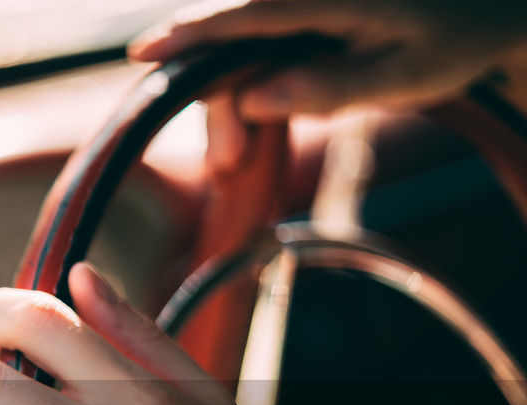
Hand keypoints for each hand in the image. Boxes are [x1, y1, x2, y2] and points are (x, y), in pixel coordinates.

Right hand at [129, 0, 526, 170]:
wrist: (483, 15)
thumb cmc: (450, 44)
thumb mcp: (402, 77)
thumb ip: (329, 88)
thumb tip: (254, 98)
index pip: (250, 14)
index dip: (193, 32)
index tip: (143, 52)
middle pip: (235, 44)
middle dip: (220, 105)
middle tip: (226, 167)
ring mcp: (301, 5)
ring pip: (240, 53)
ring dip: (231, 105)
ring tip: (237, 159)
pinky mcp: (299, 16)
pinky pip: (256, 50)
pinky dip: (247, 89)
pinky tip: (256, 118)